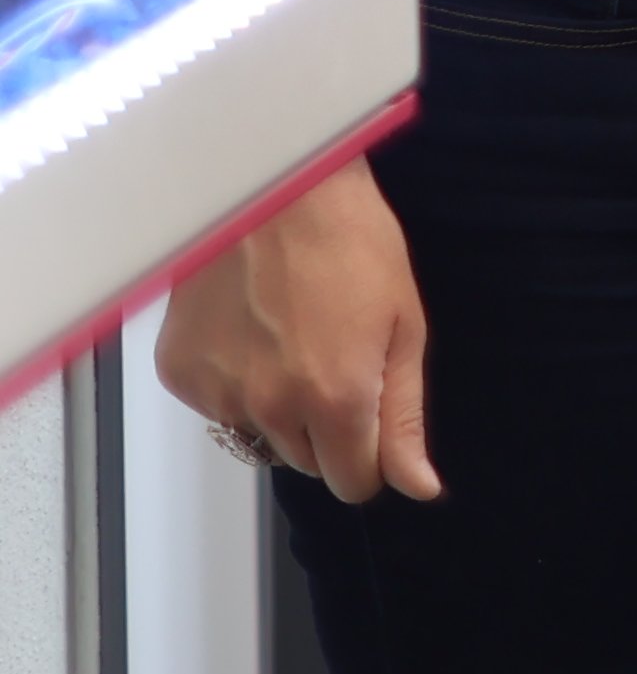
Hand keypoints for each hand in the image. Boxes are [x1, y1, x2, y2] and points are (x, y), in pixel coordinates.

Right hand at [151, 159, 438, 503]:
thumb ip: (404, 415)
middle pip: (308, 461)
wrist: (272, 188)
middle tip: (336, 359)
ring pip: (260, 436)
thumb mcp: (402, 324)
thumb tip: (418, 485)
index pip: (354, 482)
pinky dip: (235, 383)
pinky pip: (217, 406)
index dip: (371, 457)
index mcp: (336, 400)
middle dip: (328, 428)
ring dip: (279, 408)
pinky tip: (253, 331)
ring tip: (294, 338)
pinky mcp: (181, 374)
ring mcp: (219, 393)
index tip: (373, 422)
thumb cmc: (349, 241)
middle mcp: (271, 408)